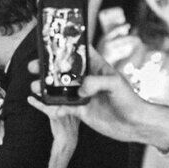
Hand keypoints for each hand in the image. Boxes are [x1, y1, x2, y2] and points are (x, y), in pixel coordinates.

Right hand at [27, 47, 168, 148]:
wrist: (134, 125)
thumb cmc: (130, 100)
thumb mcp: (115, 84)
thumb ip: (96, 82)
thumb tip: (79, 89)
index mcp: (97, 67)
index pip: (80, 51)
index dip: (67, 45)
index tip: (51, 41)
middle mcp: (88, 80)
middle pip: (64, 70)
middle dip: (48, 67)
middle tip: (34, 66)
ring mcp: (83, 95)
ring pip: (60, 88)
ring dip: (46, 87)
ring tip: (34, 86)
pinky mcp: (81, 111)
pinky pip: (63, 107)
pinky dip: (53, 106)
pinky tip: (44, 105)